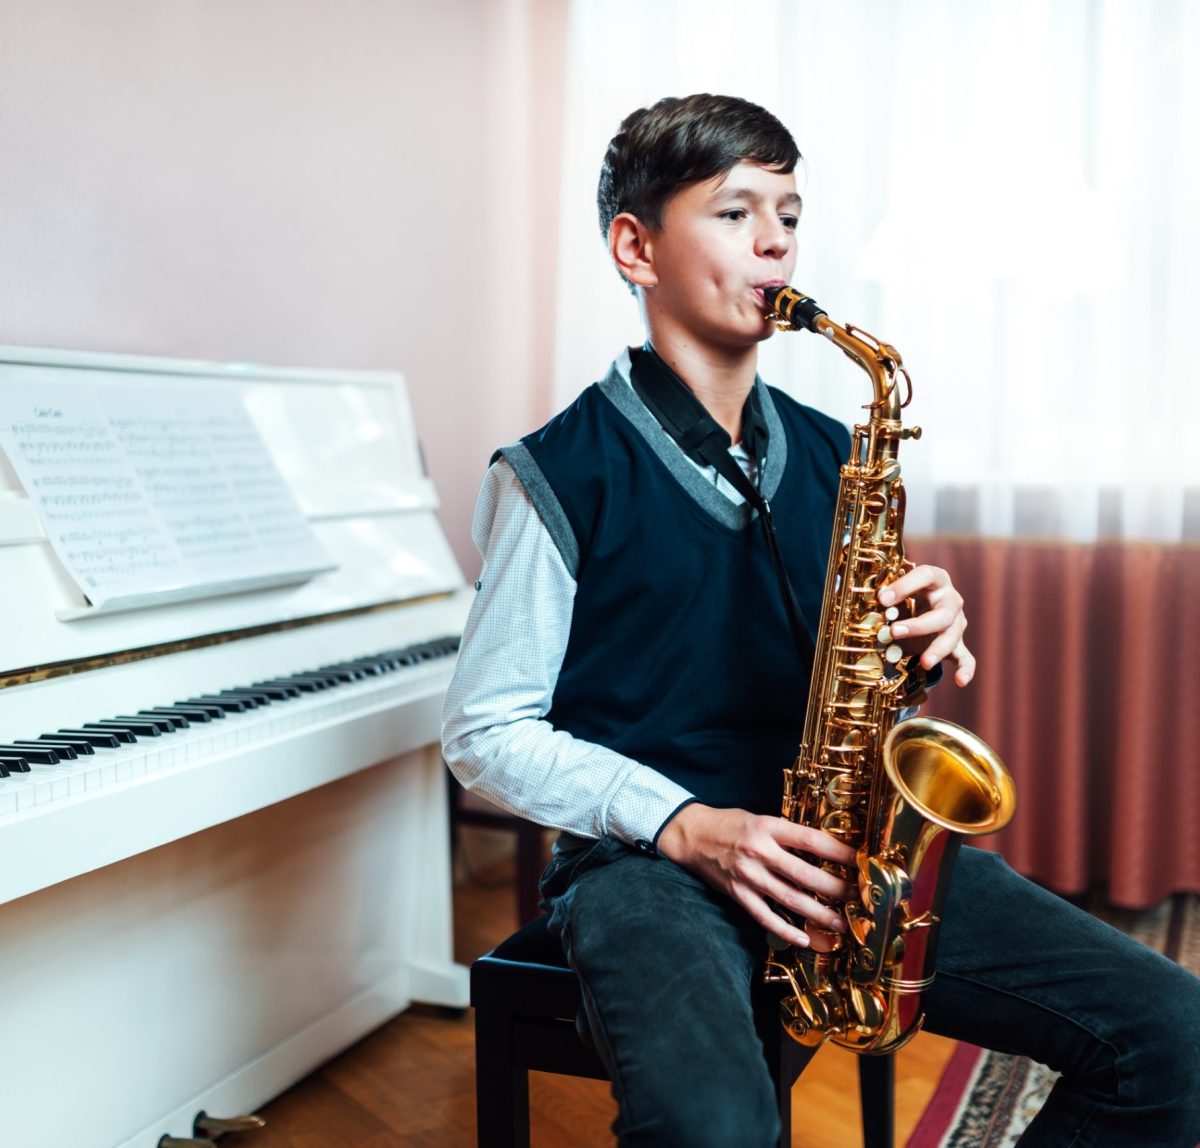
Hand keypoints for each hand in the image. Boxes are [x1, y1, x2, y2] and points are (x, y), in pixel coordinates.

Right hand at [655, 804, 855, 948]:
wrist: (691, 835)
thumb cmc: (729, 824)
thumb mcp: (760, 819)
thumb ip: (787, 834)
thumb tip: (823, 850)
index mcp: (768, 827)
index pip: (811, 840)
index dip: (838, 851)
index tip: (859, 861)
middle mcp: (760, 851)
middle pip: (805, 873)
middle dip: (836, 887)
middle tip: (857, 897)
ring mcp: (748, 875)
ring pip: (790, 899)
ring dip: (818, 913)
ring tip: (840, 923)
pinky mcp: (738, 894)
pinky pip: (765, 916)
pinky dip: (785, 930)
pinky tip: (803, 939)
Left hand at [878, 564, 974, 686]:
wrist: (921, 607)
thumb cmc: (907, 598)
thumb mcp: (897, 594)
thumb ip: (888, 598)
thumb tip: (875, 603)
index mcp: (936, 580)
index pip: (927, 576)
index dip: (906, 585)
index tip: (883, 599)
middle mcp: (951, 601)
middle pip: (943, 614)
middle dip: (919, 625)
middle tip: (894, 632)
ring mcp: (956, 623)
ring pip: (952, 637)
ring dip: (938, 649)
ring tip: (924, 662)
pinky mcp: (958, 643)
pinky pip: (966, 658)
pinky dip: (966, 670)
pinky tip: (961, 681)